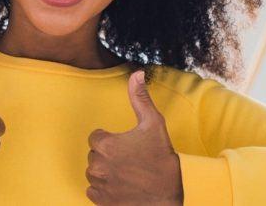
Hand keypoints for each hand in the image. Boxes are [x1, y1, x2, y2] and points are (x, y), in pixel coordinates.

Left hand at [86, 70, 182, 204]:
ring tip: (126, 172)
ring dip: (105, 171)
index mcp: (105, 144)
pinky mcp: (102, 201)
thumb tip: (136, 73)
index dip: (110, 139)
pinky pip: (93, 191)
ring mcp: (99, 185)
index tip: (125, 145)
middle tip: (129, 159)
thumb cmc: (162, 157)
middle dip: (107, 155)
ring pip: (94, 173)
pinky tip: (121, 186)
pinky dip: (104, 189)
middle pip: (94, 155)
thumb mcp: (153, 123)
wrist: (172, 192)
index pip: (95, 137)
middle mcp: (98, 165)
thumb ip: (140, 97)